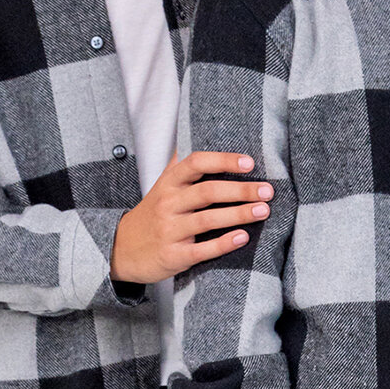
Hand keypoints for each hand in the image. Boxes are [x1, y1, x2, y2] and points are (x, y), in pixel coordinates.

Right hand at [111, 152, 272, 284]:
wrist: (121, 249)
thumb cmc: (154, 213)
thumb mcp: (163, 185)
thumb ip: (184, 164)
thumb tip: (206, 133)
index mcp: (169, 183)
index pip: (196, 163)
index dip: (223, 160)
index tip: (249, 162)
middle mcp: (168, 204)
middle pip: (207, 192)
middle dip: (240, 190)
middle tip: (268, 190)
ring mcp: (169, 231)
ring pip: (207, 220)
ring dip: (238, 214)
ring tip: (263, 210)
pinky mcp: (173, 256)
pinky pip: (201, 250)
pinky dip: (223, 244)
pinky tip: (243, 237)